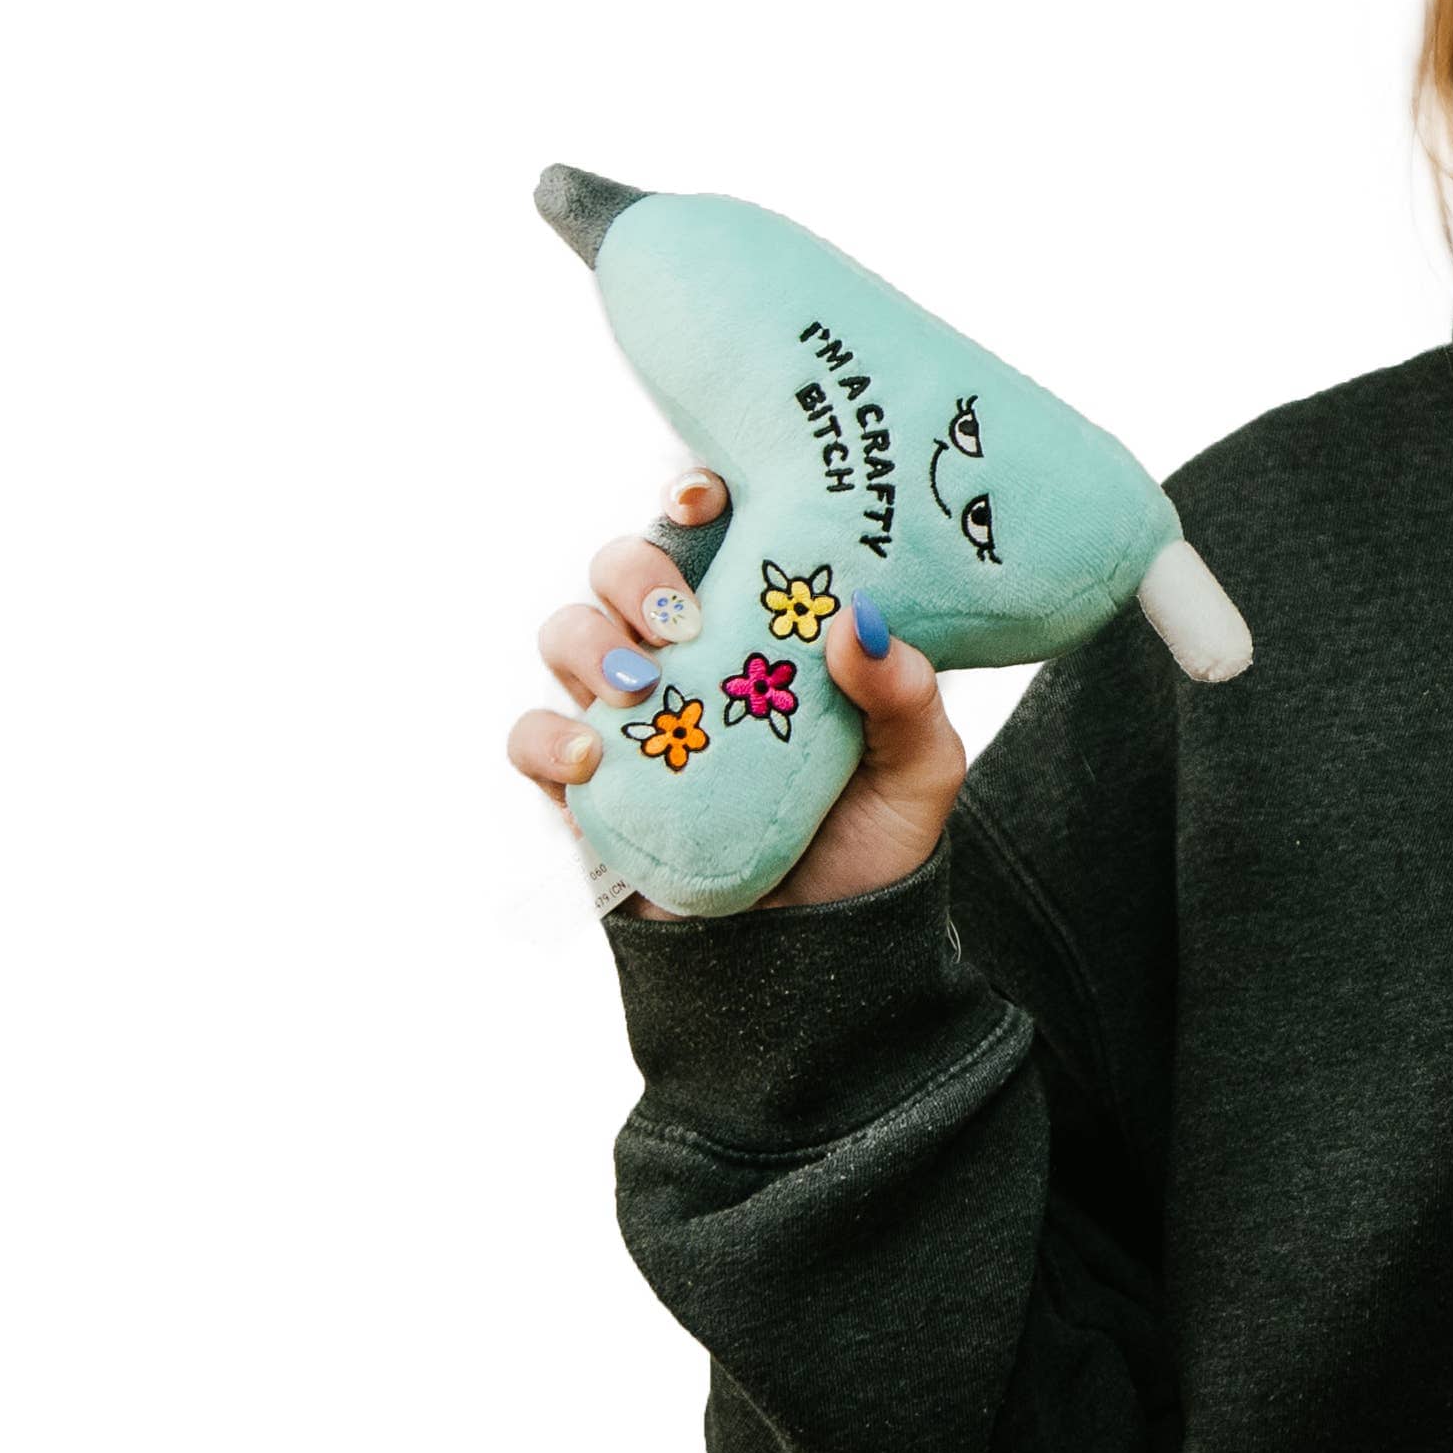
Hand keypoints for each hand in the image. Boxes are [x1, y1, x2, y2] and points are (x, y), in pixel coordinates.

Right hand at [506, 468, 970, 915]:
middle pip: (623, 569)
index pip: (709, 534)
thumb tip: (857, 621)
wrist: (825, 955)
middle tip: (681, 614)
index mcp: (758, 623)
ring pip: (567, 634)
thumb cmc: (871, 841)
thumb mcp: (919, 766)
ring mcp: (628, 717)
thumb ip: (905, 694)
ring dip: (589, 640)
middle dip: (636, 570)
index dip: (691, 498)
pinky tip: (592, 754)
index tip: (705, 497)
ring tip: (638, 682)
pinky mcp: (586, 787)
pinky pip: (533, 739)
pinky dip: (548, 736)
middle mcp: (684, 654)